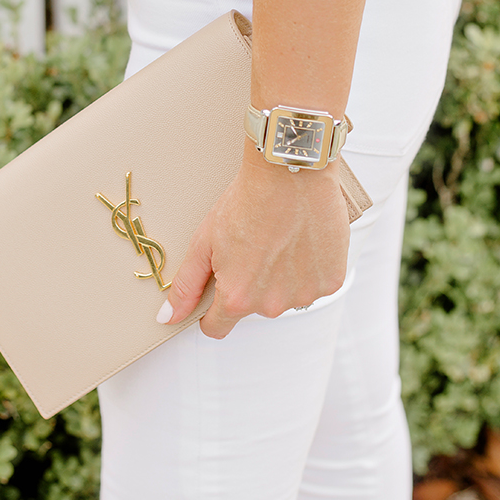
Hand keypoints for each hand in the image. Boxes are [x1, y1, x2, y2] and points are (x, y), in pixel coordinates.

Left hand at [158, 144, 350, 338]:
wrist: (290, 173)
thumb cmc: (248, 201)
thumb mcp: (205, 241)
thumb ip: (187, 285)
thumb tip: (168, 317)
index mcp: (237, 298)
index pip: (218, 326)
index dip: (213, 310)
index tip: (219, 290)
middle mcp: (271, 305)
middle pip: (255, 306)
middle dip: (251, 282)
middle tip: (254, 244)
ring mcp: (304, 294)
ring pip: (287, 295)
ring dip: (283, 275)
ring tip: (280, 237)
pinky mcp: (331, 280)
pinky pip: (315, 282)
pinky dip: (309, 266)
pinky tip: (302, 239)